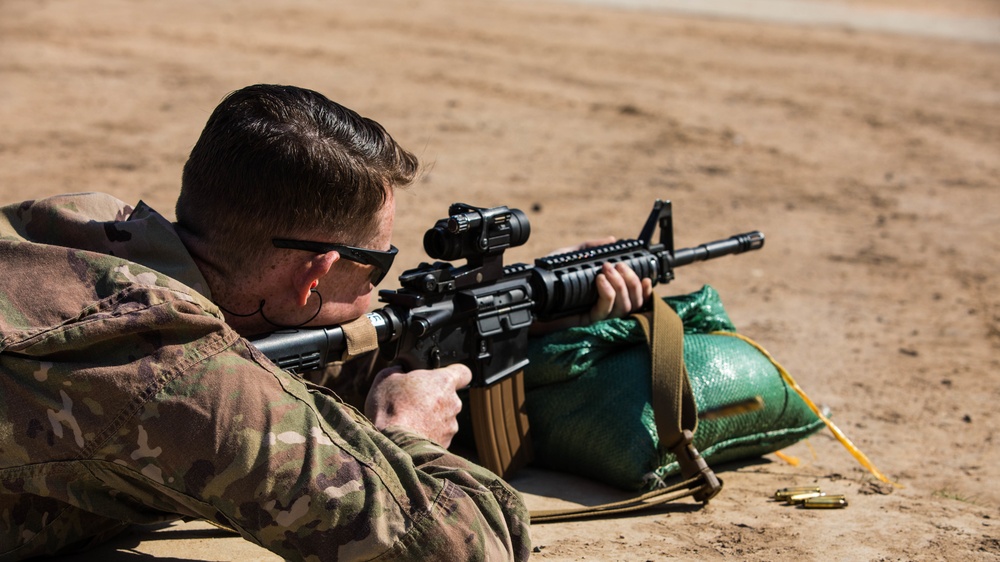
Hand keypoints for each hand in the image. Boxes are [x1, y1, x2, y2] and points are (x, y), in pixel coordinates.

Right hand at [364, 363, 471, 447]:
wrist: (392, 444)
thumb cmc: (390, 408)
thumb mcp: (386, 377)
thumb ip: (399, 369)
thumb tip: (400, 369)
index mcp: (444, 382)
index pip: (464, 372)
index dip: (455, 374)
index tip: (442, 377)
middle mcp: (453, 403)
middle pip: (449, 396)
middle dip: (435, 398)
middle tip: (413, 400)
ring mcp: (451, 425)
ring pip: (444, 417)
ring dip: (431, 417)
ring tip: (408, 420)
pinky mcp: (445, 443)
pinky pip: (438, 435)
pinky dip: (428, 433)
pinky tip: (411, 434)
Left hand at [531, 237, 653, 333]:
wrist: (531, 294)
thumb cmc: (548, 278)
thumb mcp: (570, 256)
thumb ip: (590, 248)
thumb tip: (612, 240)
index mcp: (606, 295)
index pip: (634, 298)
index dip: (645, 290)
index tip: (646, 276)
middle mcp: (604, 307)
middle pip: (633, 302)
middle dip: (631, 281)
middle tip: (618, 265)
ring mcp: (596, 315)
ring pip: (623, 308)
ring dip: (620, 285)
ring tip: (607, 270)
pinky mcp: (586, 321)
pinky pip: (603, 311)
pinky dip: (607, 293)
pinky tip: (600, 280)